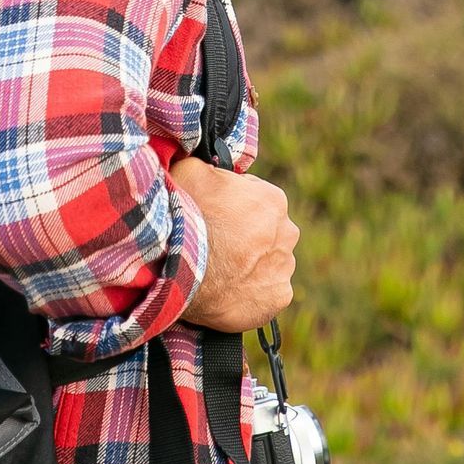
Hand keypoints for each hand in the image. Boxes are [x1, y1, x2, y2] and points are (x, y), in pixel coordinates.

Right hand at [169, 157, 298, 333]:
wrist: (177, 265)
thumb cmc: (185, 216)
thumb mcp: (192, 170)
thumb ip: (211, 166)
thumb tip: (212, 166)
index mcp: (273, 200)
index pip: (259, 201)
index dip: (235, 209)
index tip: (217, 219)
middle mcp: (287, 232)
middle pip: (269, 234)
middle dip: (248, 239)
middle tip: (218, 246)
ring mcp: (284, 267)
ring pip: (270, 265)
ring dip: (251, 266)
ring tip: (220, 272)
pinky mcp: (278, 298)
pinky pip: (268, 294)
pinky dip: (252, 293)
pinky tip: (228, 290)